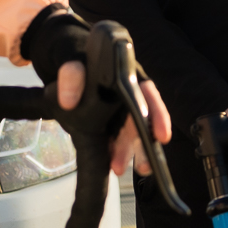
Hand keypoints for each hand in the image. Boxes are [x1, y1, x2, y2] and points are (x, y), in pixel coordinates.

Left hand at [57, 60, 173, 176]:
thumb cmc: (76, 58)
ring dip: (128, 152)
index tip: (162, 136)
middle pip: (142, 119)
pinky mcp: (110, 123)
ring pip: (130, 133)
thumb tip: (68, 101)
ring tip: (118, 169)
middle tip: (143, 166)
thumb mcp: (73, 60)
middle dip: (143, 144)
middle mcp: (130, 93)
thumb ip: (72, 74)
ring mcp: (120, 110)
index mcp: (128, 74)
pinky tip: (110, 163)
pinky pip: (116, 139)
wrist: (65, 64)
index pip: (148, 94)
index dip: (157, 115)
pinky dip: (115, 152)